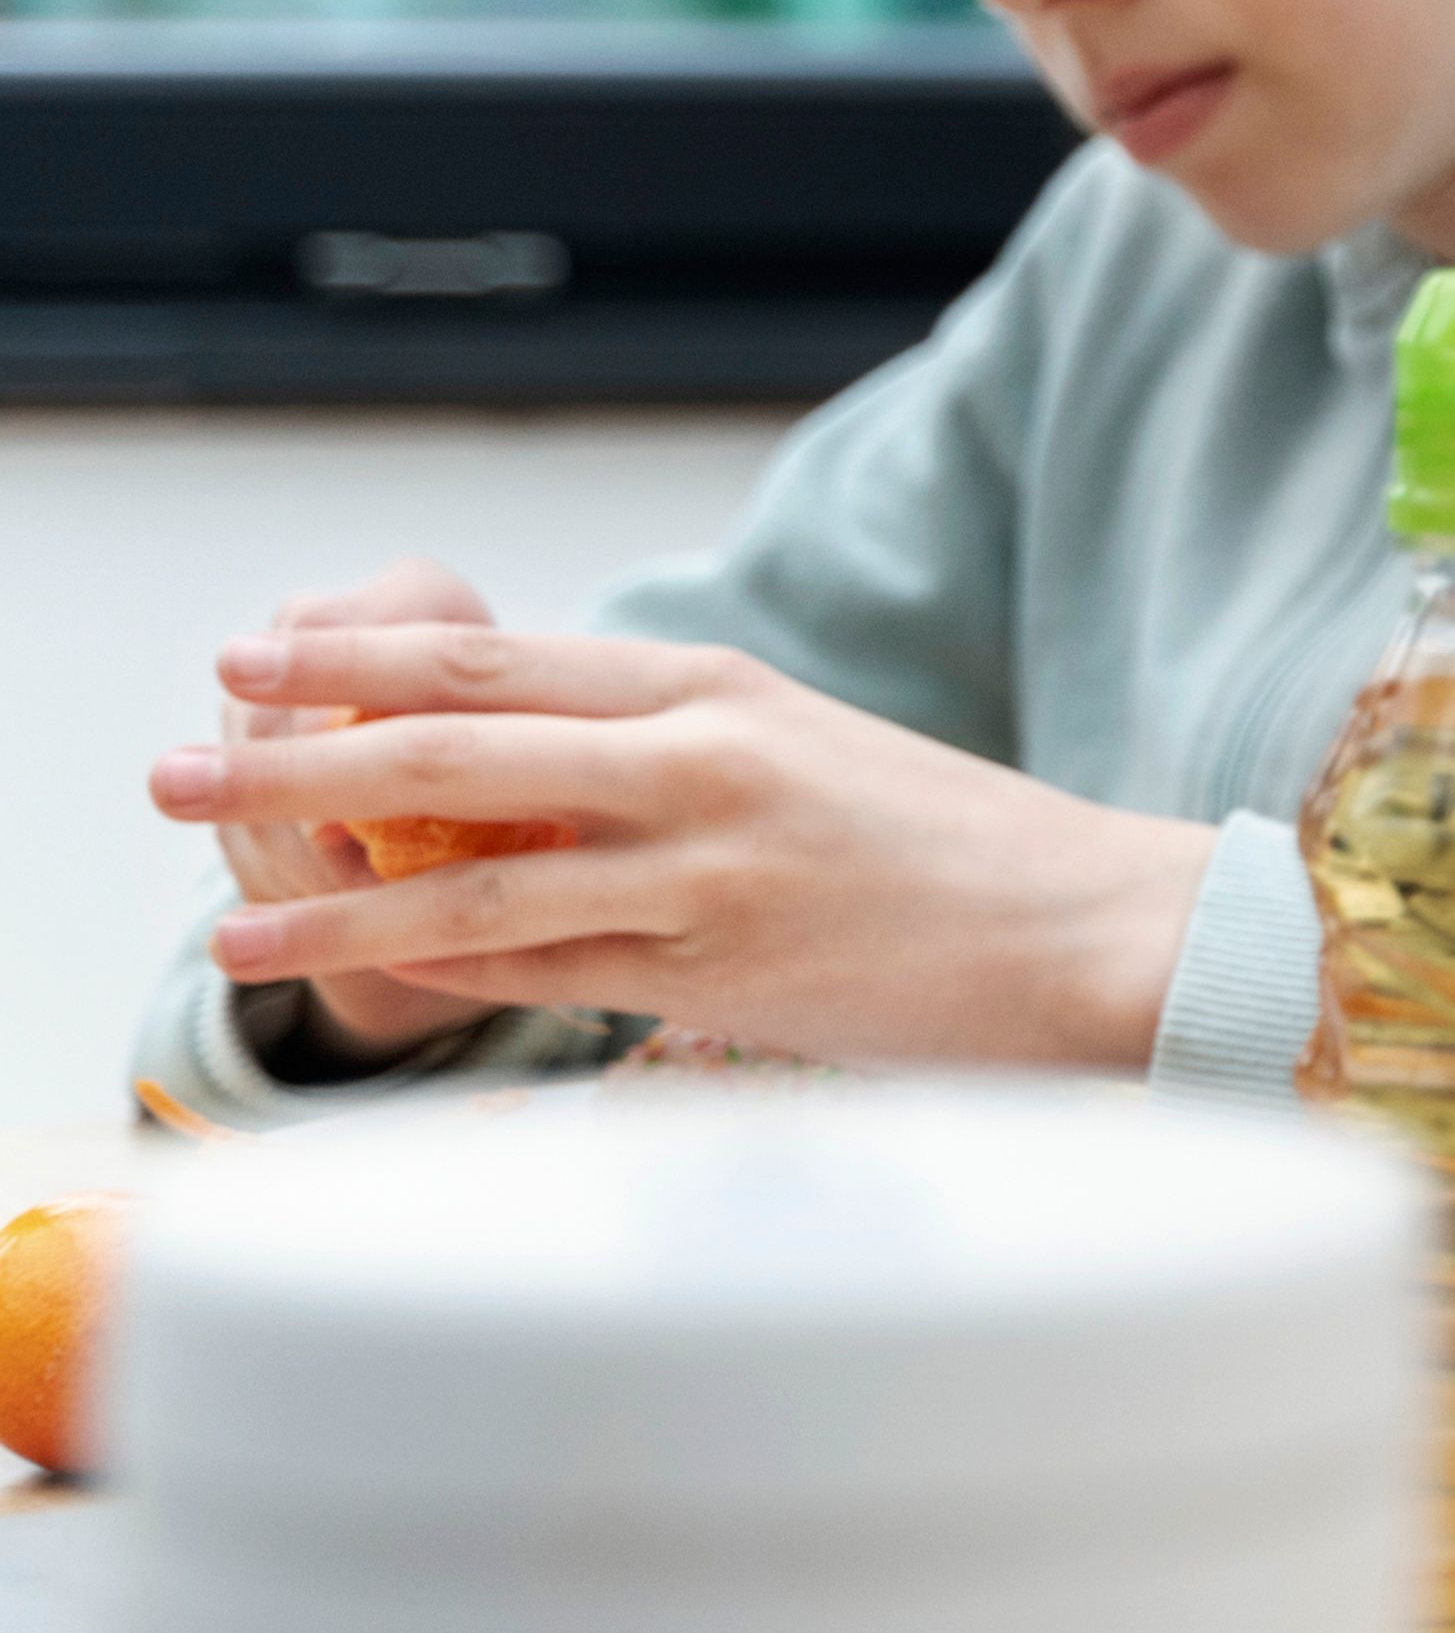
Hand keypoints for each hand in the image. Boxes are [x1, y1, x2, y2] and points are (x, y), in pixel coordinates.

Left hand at [151, 625, 1218, 1072]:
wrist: (1094, 924)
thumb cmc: (953, 854)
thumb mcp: (805, 760)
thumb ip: (670, 760)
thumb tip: (524, 791)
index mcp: (718, 688)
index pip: (498, 662)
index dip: (356, 660)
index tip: (251, 658)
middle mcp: (704, 755)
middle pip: (455, 741)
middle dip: (297, 749)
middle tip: (182, 753)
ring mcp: (711, 859)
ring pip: (474, 869)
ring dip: (326, 891)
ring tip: (222, 914)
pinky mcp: (725, 960)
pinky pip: (543, 967)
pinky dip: (433, 971)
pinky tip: (353, 974)